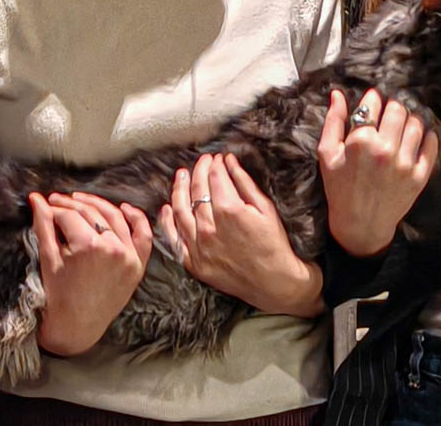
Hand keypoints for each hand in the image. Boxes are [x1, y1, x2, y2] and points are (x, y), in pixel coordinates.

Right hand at [30, 190, 152, 356]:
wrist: (77, 327)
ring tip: (81, 200)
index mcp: (88, 247)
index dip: (55, 208)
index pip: (70, 216)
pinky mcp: (138, 265)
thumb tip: (35, 198)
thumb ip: (44, 225)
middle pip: (91, 213)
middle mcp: (112, 248)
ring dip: (97, 204)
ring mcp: (128, 256)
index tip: (46, 204)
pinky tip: (124, 207)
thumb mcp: (49, 259)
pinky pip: (143, 235)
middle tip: (58, 200)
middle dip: (71, 204)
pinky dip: (136, 218)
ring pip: (114, 218)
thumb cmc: (58, 295)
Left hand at [158, 153, 322, 316]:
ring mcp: (199, 246)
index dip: (215, 165)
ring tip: (181, 175)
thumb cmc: (273, 243)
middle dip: (199, 171)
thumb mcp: (265, 208)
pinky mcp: (194, 262)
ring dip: (179, 189)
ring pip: (180, 210)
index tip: (218, 158)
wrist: (273, 281)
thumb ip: (244, 183)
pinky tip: (167, 208)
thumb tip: (229, 161)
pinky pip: (174, 238)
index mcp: (229, 211)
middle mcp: (209, 227)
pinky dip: (167, 221)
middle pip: (196, 190)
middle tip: (203, 161)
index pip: (215, 178)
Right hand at [317, 88, 438, 256]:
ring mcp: (404, 164)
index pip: (373, 104)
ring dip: (409, 119)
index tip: (373, 101)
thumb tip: (337, 93)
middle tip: (388, 113)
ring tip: (402, 126)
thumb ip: (333, 121)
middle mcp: (385, 150)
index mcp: (360, 142)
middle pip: (398, 109)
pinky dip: (428, 136)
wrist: (360, 225)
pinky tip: (419, 137)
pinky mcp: (419, 176)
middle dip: (392, 106)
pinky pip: (431, 145)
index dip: (373, 99)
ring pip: (416, 124)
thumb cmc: (339, 189)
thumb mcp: (327, 154)